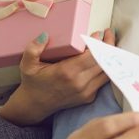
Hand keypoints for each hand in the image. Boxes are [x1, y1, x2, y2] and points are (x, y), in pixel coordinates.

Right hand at [0, 28, 115, 124]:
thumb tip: (45, 35)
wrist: (35, 105)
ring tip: (109, 45)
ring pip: (107, 72)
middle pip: (103, 62)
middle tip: (108, 35)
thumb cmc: (33, 82)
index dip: (99, 43)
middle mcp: (79, 83)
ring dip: (110, 58)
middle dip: (108, 46)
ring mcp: (86, 92)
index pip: (91, 56)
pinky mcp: (89, 97)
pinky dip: (105, 69)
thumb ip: (33, 49)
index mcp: (66, 73)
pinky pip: (103, 81)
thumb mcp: (27, 64)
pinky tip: (104, 58)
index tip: (99, 33)